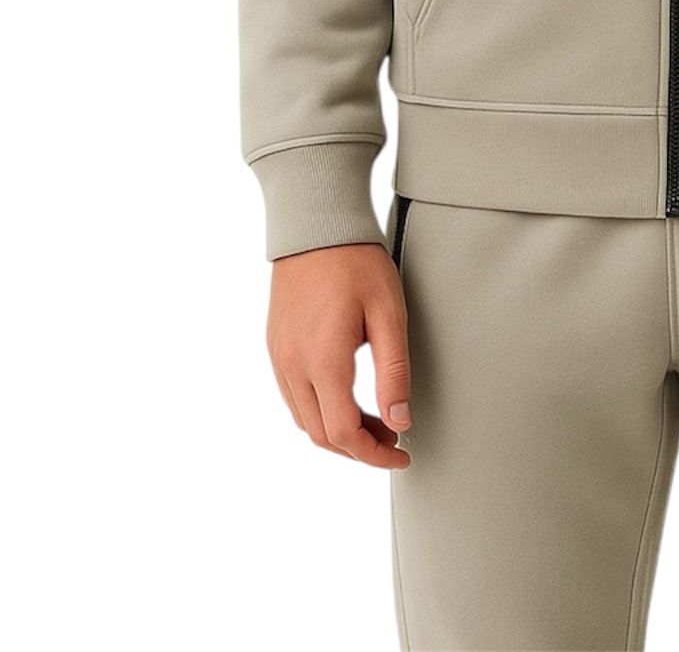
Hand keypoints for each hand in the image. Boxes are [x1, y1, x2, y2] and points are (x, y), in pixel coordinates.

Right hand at [266, 242, 412, 468]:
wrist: (315, 225)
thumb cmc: (357, 262)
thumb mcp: (388, 314)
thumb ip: (394, 372)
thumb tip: (401, 421)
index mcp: (323, 361)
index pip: (344, 434)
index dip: (375, 454)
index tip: (403, 453)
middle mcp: (293, 366)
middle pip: (322, 436)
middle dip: (360, 448)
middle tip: (395, 437)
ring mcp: (279, 357)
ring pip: (304, 421)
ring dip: (339, 432)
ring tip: (376, 420)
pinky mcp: (275, 347)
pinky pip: (293, 397)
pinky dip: (320, 411)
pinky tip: (346, 398)